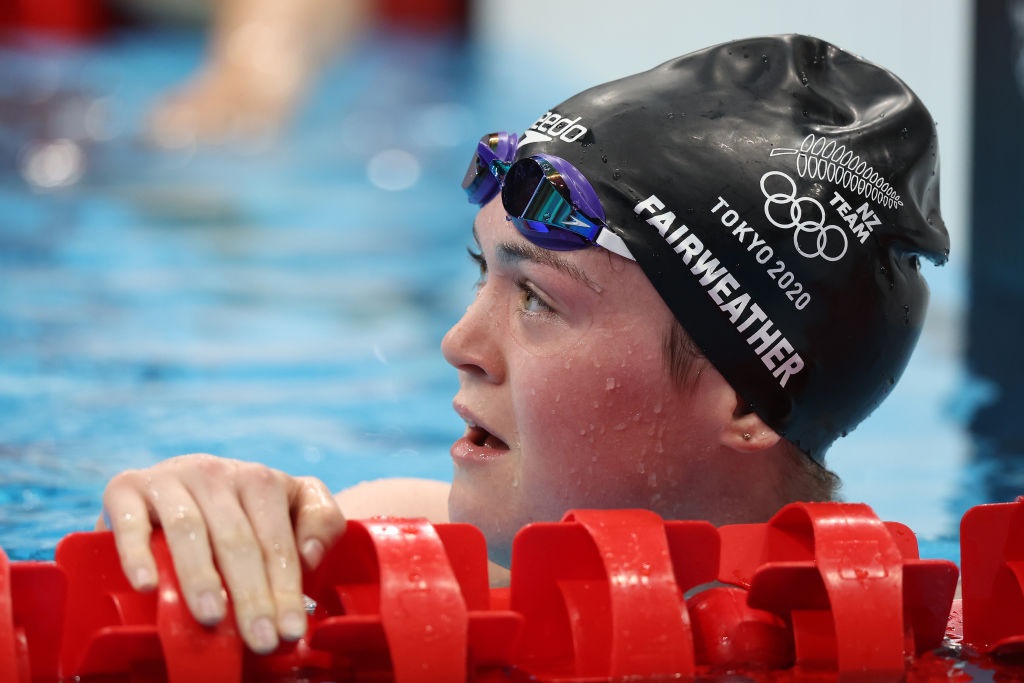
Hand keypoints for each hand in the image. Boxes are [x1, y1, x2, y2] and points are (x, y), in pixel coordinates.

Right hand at [98, 453, 345, 652]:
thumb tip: (309, 554)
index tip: (290, 631)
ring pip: (189, 530)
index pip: (276, 540)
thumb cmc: (244, 509)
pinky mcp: (125, 488)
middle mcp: (215, 473)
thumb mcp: (294, 505)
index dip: (286, 588)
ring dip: (201, 576)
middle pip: (237, 540)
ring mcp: (169, 478)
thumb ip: (322, 522)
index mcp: (259, 480)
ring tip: (211, 618)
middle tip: (259, 639)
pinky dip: (137, 554)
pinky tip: (147, 586)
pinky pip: (130, 522)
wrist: (179, 483)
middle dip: (252, 595)